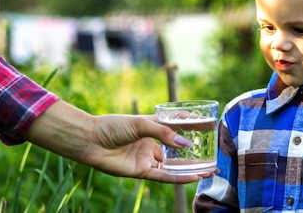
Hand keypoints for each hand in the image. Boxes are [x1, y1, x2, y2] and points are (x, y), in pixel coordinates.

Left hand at [26, 101, 215, 182]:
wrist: (90, 140)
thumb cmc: (112, 126)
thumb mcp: (141, 124)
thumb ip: (164, 134)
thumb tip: (186, 145)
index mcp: (151, 127)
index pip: (175, 127)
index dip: (190, 128)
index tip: (207, 127)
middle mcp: (151, 144)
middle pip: (177, 151)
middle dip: (195, 154)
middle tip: (213, 155)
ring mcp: (147, 158)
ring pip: (173, 166)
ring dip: (190, 169)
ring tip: (209, 169)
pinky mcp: (141, 172)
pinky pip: (163, 177)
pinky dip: (178, 178)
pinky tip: (193, 177)